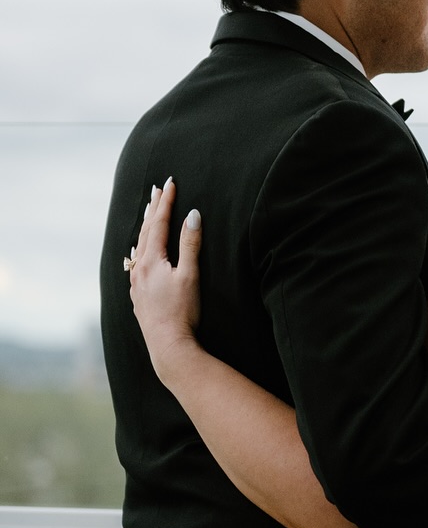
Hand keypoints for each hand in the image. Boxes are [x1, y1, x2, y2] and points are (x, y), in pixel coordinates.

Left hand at [127, 179, 202, 388]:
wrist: (168, 344)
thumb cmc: (182, 311)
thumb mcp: (191, 274)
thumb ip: (190, 244)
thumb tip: (193, 215)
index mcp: (151, 260)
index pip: (158, 223)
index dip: (165, 202)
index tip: (170, 183)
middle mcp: (139, 269)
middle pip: (145, 232)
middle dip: (152, 210)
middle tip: (156, 190)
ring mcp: (136, 283)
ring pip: (138, 247)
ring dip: (145, 228)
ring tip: (147, 214)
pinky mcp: (138, 296)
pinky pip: (135, 264)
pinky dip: (139, 250)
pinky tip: (138, 253)